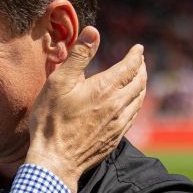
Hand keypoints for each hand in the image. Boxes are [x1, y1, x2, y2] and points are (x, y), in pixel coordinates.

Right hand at [26, 26, 145, 192]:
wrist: (55, 160)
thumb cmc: (51, 120)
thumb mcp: (59, 83)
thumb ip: (79, 56)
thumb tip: (94, 32)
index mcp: (105, 89)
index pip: (130, 67)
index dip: (136, 55)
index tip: (138, 48)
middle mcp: (117, 105)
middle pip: (139, 82)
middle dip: (141, 69)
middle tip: (140, 61)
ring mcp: (118, 123)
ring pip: (139, 99)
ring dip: (141, 86)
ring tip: (138, 79)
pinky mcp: (115, 138)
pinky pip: (133, 115)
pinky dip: (136, 103)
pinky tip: (130, 104)